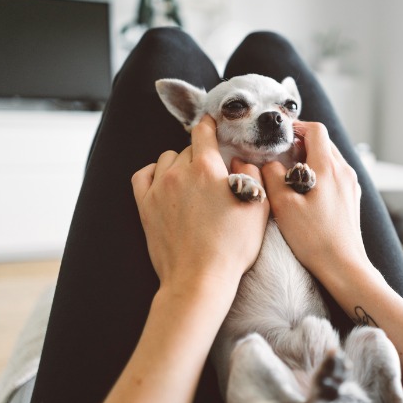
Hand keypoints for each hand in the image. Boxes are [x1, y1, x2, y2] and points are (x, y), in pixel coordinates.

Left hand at [131, 115, 268, 298]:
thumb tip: (241, 160)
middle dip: (200, 154)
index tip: (212, 124)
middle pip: (188, 148)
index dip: (210, 124)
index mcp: (209, 168)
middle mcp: (180, 172)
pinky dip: (153, 173)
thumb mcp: (258, 208)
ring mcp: (158, 188)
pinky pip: (143, 175)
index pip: (204, 131)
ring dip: (178, 164)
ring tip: (190, 181)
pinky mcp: (144, 205)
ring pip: (166, 159)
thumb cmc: (232, 247)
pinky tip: (164, 183)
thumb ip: (253, 175)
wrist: (199, 278)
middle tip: (212, 172)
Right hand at [261, 121, 367, 283]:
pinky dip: (320, 174)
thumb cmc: (313, 238)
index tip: (280, 137)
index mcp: (328, 167)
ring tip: (291, 174)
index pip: (316, 130)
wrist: (343, 265)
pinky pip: (336, 176)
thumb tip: (267, 162)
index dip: (297, 128)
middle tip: (281, 155)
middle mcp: (344, 172)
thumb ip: (271, 176)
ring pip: (331, 159)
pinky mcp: (352, 199)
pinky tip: (306, 192)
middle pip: (324, 143)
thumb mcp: (283, 205)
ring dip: (311, 159)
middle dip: (302, 143)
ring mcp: (351, 186)